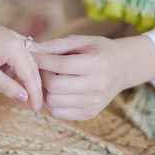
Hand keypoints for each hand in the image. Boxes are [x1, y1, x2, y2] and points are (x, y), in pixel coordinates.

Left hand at [0, 19, 42, 110]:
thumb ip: (6, 86)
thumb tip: (24, 98)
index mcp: (14, 49)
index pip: (30, 76)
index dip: (35, 93)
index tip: (36, 108)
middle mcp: (18, 40)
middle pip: (34, 67)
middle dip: (34, 86)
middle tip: (36, 104)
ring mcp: (13, 36)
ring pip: (30, 59)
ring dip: (30, 74)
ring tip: (31, 90)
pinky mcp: (8, 35)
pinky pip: (24, 51)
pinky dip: (26, 62)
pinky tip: (28, 70)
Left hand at [33, 35, 154, 119]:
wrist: (123, 68)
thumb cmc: (100, 51)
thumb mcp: (83, 41)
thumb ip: (58, 45)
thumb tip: (33, 49)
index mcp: (97, 64)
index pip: (60, 66)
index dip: (41, 60)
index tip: (31, 54)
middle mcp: (97, 85)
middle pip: (54, 86)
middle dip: (41, 75)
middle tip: (41, 68)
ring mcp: (93, 102)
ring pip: (52, 102)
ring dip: (44, 90)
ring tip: (49, 79)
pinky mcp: (89, 113)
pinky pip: (58, 113)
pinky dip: (51, 102)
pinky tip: (56, 91)